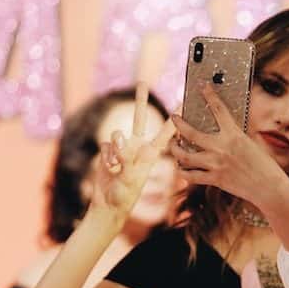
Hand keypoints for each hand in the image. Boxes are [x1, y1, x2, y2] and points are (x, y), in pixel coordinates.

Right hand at [91, 87, 175, 218]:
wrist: (108, 205)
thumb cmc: (124, 196)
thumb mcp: (130, 179)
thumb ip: (128, 159)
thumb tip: (125, 140)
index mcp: (150, 154)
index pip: (165, 133)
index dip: (174, 119)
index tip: (183, 102)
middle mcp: (137, 147)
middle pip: (139, 119)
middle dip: (140, 101)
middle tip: (143, 82)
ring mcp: (123, 149)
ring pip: (117, 134)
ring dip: (115, 148)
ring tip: (116, 165)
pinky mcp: (109, 152)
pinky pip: (105, 145)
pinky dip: (105, 156)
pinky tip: (108, 168)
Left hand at [170, 83, 288, 207]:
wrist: (269, 187)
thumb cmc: (264, 165)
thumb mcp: (249, 144)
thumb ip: (232, 138)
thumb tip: (218, 136)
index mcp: (234, 135)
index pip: (219, 109)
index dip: (210, 95)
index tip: (203, 87)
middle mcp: (221, 148)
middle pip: (190, 133)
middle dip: (178, 123)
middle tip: (174, 118)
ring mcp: (216, 164)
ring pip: (184, 156)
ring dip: (175, 149)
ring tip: (174, 145)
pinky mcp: (215, 179)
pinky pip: (190, 176)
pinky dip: (183, 172)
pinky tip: (181, 167)